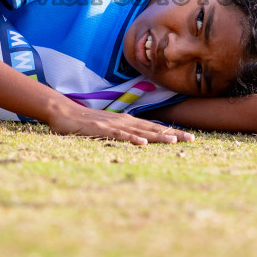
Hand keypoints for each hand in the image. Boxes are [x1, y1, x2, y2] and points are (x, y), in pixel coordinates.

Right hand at [47, 104, 194, 144]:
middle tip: (192, 139)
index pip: (154, 127)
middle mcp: (124, 121)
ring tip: (174, 141)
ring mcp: (113, 124)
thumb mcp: (109, 126)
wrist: (64, 113)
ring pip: (139, 132)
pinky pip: (119, 135)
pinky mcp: (101, 129)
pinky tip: (142, 143)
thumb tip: (140, 138)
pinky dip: (131, 139)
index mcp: (128, 121)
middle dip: (172, 134)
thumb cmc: (86, 122)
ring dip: (157, 136)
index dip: (171, 132)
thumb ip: (124, 131)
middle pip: (152, 129)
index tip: (189, 137)